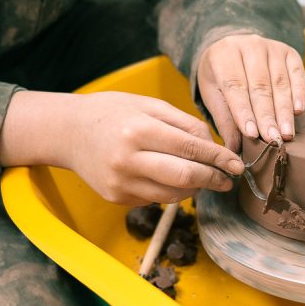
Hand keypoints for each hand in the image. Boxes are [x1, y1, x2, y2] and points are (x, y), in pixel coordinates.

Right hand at [0, 90, 243, 204]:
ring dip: (194, 189)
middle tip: (228, 179)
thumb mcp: (149, 105)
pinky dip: (170, 191)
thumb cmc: (113, 112)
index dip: (219, 159)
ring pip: (174, 195)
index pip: (191, 149)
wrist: (67, 131)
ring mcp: (121, 183)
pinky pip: (155, 199)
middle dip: (213, 179)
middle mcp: (129, 160)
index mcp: (140, 130)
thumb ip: (185, 124)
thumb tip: (216, 147)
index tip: (237, 165)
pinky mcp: (116, 198)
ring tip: (201, 177)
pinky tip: (170, 178)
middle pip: (186, 178)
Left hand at [197, 34, 304, 151]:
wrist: (232, 46)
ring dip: (284, 110)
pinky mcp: (288, 51)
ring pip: (279, 82)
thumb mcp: (213, 93)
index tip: (252, 134)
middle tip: (272, 139)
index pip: (235, 87)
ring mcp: (271, 47)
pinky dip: (299, 92)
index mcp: (223, 55)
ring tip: (286, 133)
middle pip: (260, 86)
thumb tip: (234, 149)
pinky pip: (297, 72)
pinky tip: (299, 110)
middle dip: (267, 116)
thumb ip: (224, 119)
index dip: (244, 111)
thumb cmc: (220, 75)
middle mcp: (248, 46)